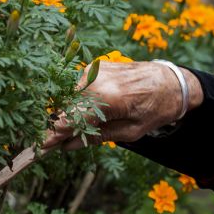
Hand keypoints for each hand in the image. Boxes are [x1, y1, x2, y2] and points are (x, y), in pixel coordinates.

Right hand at [45, 59, 202, 149]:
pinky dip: (81, 102)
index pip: (71, 119)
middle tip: (56, 143)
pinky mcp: (96, 66)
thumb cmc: (156, 108)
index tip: (41, 146)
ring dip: (73, 113)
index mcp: (107, 97)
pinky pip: (80, 88)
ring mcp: (94, 70)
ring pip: (71, 98)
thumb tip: (69, 145)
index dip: (54, 134)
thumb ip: (98, 136)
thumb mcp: (131, 131)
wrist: (173, 81)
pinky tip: (91, 111)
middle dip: (62, 126)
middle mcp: (96, 79)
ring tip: (82, 127)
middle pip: (67, 108)